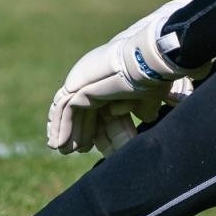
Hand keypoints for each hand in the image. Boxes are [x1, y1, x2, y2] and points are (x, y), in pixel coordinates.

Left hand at [46, 0, 208, 153]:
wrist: (147, 65)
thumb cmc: (153, 78)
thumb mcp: (148, 96)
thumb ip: (142, 105)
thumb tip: (147, 116)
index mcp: (107, 75)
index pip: (94, 104)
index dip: (91, 125)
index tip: (88, 144)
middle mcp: (92, 75)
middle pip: (80, 108)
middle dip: (75, 129)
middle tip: (70, 150)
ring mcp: (83, 79)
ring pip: (70, 110)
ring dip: (66, 130)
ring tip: (62, 150)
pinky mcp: (78, 87)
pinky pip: (65, 110)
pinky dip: (63, 127)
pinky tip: (62, 144)